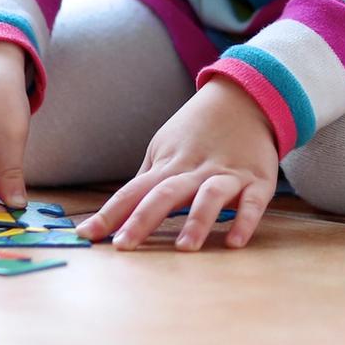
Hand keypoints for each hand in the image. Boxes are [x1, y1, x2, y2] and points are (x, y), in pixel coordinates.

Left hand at [76, 74, 278, 251]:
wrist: (246, 97)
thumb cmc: (198, 129)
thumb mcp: (166, 147)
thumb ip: (148, 181)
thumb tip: (119, 211)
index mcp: (169, 164)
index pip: (134, 190)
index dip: (111, 213)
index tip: (87, 234)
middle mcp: (195, 169)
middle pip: (165, 193)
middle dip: (143, 219)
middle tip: (123, 245)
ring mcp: (227, 174)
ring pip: (209, 196)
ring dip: (197, 220)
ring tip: (184, 247)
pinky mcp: (257, 180)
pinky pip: (253, 202)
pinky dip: (245, 220)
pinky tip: (235, 241)